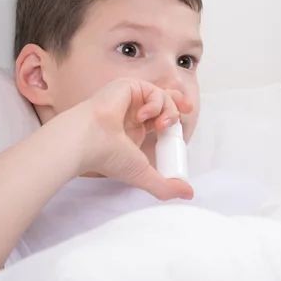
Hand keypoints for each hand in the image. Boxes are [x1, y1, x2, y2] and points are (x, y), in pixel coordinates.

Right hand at [78, 78, 194, 200]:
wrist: (91, 140)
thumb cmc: (109, 156)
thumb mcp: (143, 173)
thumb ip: (165, 186)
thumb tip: (188, 194)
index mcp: (135, 130)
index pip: (160, 120)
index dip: (173, 122)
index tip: (180, 132)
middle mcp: (134, 113)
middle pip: (165, 101)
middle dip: (178, 105)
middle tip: (186, 112)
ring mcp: (132, 99)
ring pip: (163, 96)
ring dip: (169, 111)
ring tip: (160, 126)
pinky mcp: (129, 86)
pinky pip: (154, 91)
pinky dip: (155, 104)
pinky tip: (142, 116)